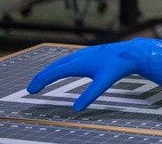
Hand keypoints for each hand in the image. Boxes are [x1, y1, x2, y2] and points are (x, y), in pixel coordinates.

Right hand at [27, 39, 161, 110]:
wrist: (130, 52)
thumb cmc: (117, 66)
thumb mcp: (104, 82)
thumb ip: (90, 95)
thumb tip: (76, 109)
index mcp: (78, 63)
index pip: (54, 72)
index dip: (41, 81)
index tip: (31, 91)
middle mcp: (78, 56)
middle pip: (54, 66)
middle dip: (41, 77)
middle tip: (31, 89)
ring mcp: (83, 53)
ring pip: (61, 62)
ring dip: (49, 71)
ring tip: (42, 81)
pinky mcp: (88, 53)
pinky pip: (68, 60)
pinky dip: (59, 67)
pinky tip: (62, 71)